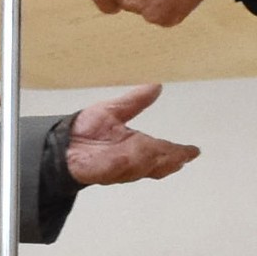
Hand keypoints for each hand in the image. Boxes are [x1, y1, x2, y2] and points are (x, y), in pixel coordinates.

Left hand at [66, 84, 198, 184]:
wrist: (62, 141)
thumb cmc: (87, 129)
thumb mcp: (115, 110)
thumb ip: (136, 100)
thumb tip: (156, 85)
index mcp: (137, 145)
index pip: (162, 150)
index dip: (178, 152)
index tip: (194, 151)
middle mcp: (131, 159)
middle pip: (156, 162)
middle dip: (170, 159)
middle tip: (183, 156)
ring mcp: (118, 166)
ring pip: (142, 165)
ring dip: (156, 161)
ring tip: (171, 157)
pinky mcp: (103, 170)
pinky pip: (121, 167)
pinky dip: (133, 163)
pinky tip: (143, 157)